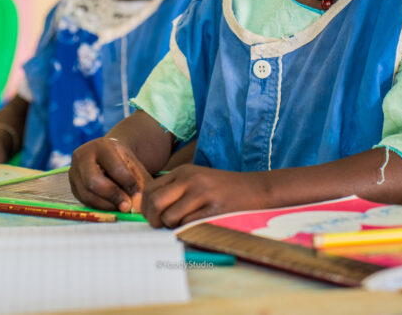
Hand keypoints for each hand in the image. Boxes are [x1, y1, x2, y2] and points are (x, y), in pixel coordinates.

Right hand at [69, 137, 151, 213]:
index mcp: (101, 146)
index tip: (138, 195)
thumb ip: (139, 180)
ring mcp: (74, 171)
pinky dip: (100, 206)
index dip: (128, 184)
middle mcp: (82, 156)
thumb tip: (139, 203)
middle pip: (93, 182)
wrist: (107, 155)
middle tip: (127, 206)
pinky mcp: (72, 186)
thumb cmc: (123, 160)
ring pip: (87, 194)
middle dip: (112, 196)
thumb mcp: (133, 163)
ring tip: (121, 207)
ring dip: (106, 205)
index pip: (114, 168)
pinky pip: (84, 201)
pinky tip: (112, 206)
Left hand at [140, 165, 268, 227]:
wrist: (256, 189)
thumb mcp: (197, 180)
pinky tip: (197, 225)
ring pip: (169, 217)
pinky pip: (188, 225)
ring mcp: (202, 193)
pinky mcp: (213, 209)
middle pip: (154, 203)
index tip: (152, 218)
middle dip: (153, 221)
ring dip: (172, 227)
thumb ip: (174, 190)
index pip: (149, 189)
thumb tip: (148, 210)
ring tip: (184, 224)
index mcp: (183, 172)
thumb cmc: (224, 189)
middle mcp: (190, 179)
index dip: (145, 208)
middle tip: (161, 227)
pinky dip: (187, 229)